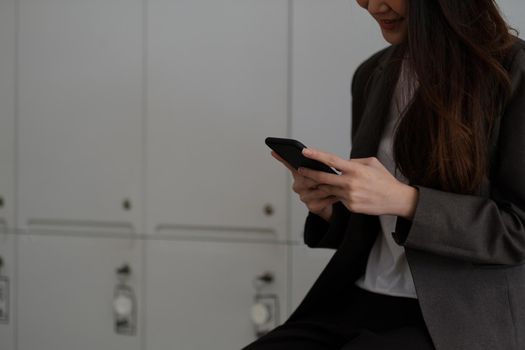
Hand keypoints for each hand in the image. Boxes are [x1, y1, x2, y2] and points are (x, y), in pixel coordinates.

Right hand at [271, 151, 337, 221]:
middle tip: (328, 175)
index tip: (274, 151)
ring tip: (338, 185)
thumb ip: (317, 163)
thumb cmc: (326, 183)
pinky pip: (324, 200)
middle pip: (306, 179)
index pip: (289, 164)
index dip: (281, 158)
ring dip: (329, 187)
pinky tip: (338, 195)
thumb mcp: (322, 171)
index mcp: (299, 174)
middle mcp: (298, 185)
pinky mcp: (312, 207)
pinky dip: (332, 197)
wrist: (331, 202)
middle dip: (318, 177)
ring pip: (317, 190)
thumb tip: (312, 154)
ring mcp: (304, 197)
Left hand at [298, 148, 418, 218]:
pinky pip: (338, 199)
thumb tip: (341, 163)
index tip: (305, 151)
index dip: (317, 155)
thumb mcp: (372, 163)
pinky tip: (336, 192)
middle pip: (323, 178)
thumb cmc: (384, 179)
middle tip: (300, 169)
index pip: (332, 160)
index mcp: (356, 169)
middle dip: (309, 173)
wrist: (396, 199)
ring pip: (328, 190)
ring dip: (319, 186)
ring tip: (311, 181)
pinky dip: (336, 194)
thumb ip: (354, 162)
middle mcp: (351, 183)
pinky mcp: (350, 206)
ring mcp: (350, 196)